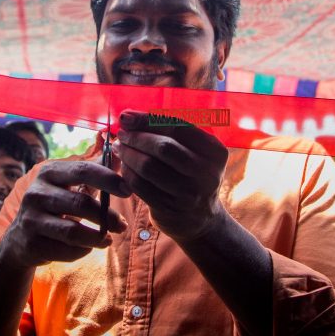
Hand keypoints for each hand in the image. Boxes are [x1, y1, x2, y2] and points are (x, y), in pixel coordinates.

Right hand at [2, 160, 130, 267]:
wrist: (22, 239)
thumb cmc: (55, 206)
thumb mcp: (71, 185)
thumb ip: (95, 171)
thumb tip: (121, 154)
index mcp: (49, 172)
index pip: (83, 170)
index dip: (108, 179)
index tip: (128, 190)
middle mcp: (36, 193)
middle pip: (80, 203)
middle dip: (106, 216)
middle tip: (123, 225)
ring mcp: (30, 219)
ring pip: (72, 231)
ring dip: (96, 238)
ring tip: (108, 240)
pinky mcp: (30, 243)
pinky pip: (65, 250)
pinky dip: (82, 251)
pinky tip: (88, 248)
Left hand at [115, 110, 229, 242]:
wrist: (200, 219)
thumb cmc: (191, 176)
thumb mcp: (196, 154)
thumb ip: (173, 135)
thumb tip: (131, 117)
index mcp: (215, 152)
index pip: (178, 128)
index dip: (148, 120)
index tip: (126, 116)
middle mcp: (206, 173)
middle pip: (163, 147)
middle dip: (136, 137)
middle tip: (122, 134)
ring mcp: (189, 194)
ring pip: (148, 167)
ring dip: (128, 154)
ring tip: (120, 148)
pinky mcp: (170, 209)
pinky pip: (140, 185)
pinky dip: (127, 173)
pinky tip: (124, 166)